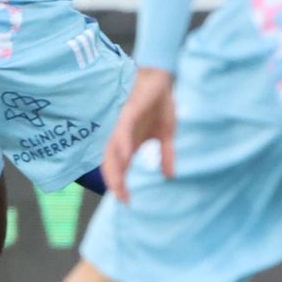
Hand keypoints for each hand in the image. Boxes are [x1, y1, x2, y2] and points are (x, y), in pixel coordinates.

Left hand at [102, 68, 176, 202]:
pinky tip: (125, 156)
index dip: (120, 183)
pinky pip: (122, 132)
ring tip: (119, 184)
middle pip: (111, 163)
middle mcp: (121, 137)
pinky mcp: (128, 114)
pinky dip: (122, 145)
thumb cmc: (160, 105)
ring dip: (115, 168)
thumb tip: (170, 177)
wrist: (160, 81)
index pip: (119, 167)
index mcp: (129, 143)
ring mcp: (123, 126)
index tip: (127, 200)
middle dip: (115, 181)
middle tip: (122, 198)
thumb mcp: (167, 134)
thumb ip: (166, 156)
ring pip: (112, 150)